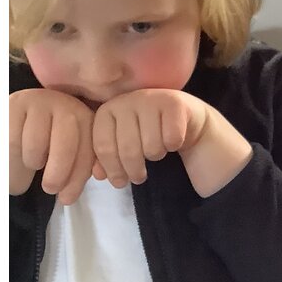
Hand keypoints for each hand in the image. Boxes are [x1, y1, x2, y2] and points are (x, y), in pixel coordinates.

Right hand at [10, 88, 96, 205]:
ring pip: (37, 144)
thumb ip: (84, 165)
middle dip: (60, 172)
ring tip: (33, 164)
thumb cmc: (47, 145)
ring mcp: (40, 102)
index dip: (79, 176)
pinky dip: (14, 156)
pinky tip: (16, 154)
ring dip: (34, 162)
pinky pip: (14, 140)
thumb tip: (100, 175)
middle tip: (50, 190)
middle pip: (66, 143)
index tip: (68, 198)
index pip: (89, 147)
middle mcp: (66, 104)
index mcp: (85, 118)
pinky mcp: (15, 105)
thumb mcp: (70, 156)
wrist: (13, 126)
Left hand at [90, 88, 209, 187]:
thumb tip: (99, 175)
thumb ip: (106, 160)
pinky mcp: (174, 103)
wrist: (182, 117)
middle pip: (127, 150)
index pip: (103, 147)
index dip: (112, 171)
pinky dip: (174, 146)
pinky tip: (173, 140)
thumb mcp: (122, 146)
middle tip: (139, 178)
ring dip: (156, 156)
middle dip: (134, 171)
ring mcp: (151, 99)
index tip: (120, 182)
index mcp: (107, 111)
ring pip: (151, 147)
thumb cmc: (146, 133)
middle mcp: (127, 100)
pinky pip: (172, 139)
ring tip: (157, 150)